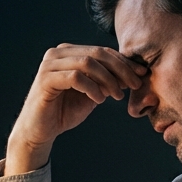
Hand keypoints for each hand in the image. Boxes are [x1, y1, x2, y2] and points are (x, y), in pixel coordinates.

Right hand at [5, 45, 146, 175]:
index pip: (102, 51)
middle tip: (134, 85)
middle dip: (120, 69)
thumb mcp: (92, 93)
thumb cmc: (64, 111)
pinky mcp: (45, 79)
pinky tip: (99, 100)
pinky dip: (92, 88)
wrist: (39, 130)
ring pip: (87, 62)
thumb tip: (133, 72)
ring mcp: (50, 65)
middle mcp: (58, 53)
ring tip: (116, 96)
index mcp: (69, 52)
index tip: (141, 74)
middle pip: (97, 53)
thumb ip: (107, 80)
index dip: (124, 62)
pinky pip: (75, 77)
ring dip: (108, 79)